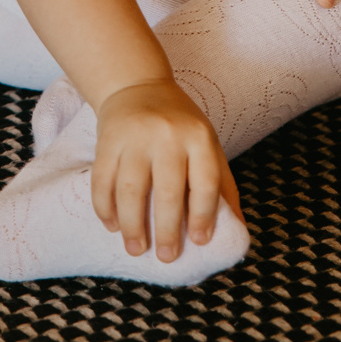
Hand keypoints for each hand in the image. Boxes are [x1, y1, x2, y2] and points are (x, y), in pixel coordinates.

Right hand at [92, 79, 242, 262]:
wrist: (138, 85)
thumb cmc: (180, 125)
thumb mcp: (208, 144)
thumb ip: (222, 185)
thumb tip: (237, 229)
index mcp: (199, 136)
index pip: (205, 181)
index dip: (203, 214)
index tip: (199, 241)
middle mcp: (168, 134)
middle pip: (167, 190)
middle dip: (166, 229)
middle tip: (167, 256)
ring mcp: (135, 136)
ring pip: (130, 189)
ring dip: (132, 224)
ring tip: (136, 249)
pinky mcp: (107, 139)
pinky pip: (102, 179)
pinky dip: (105, 207)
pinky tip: (112, 225)